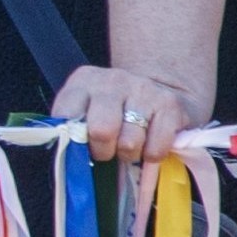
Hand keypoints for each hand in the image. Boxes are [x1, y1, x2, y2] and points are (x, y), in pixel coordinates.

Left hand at [53, 59, 213, 169]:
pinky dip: (152, 155)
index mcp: (84, 80)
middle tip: (107, 150)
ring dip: (128, 155)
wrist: (159, 89)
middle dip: (103, 151)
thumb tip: (66, 157)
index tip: (81, 145)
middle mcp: (113, 80)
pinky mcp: (170, 104)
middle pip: (101, 131)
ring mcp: (144, 89)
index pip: (66, 115)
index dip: (73, 140)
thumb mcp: (86, 111)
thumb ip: (72, 127)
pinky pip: (155, 149)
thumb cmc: (113, 111)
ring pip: (129, 144)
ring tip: (128, 146)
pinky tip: (149, 144)